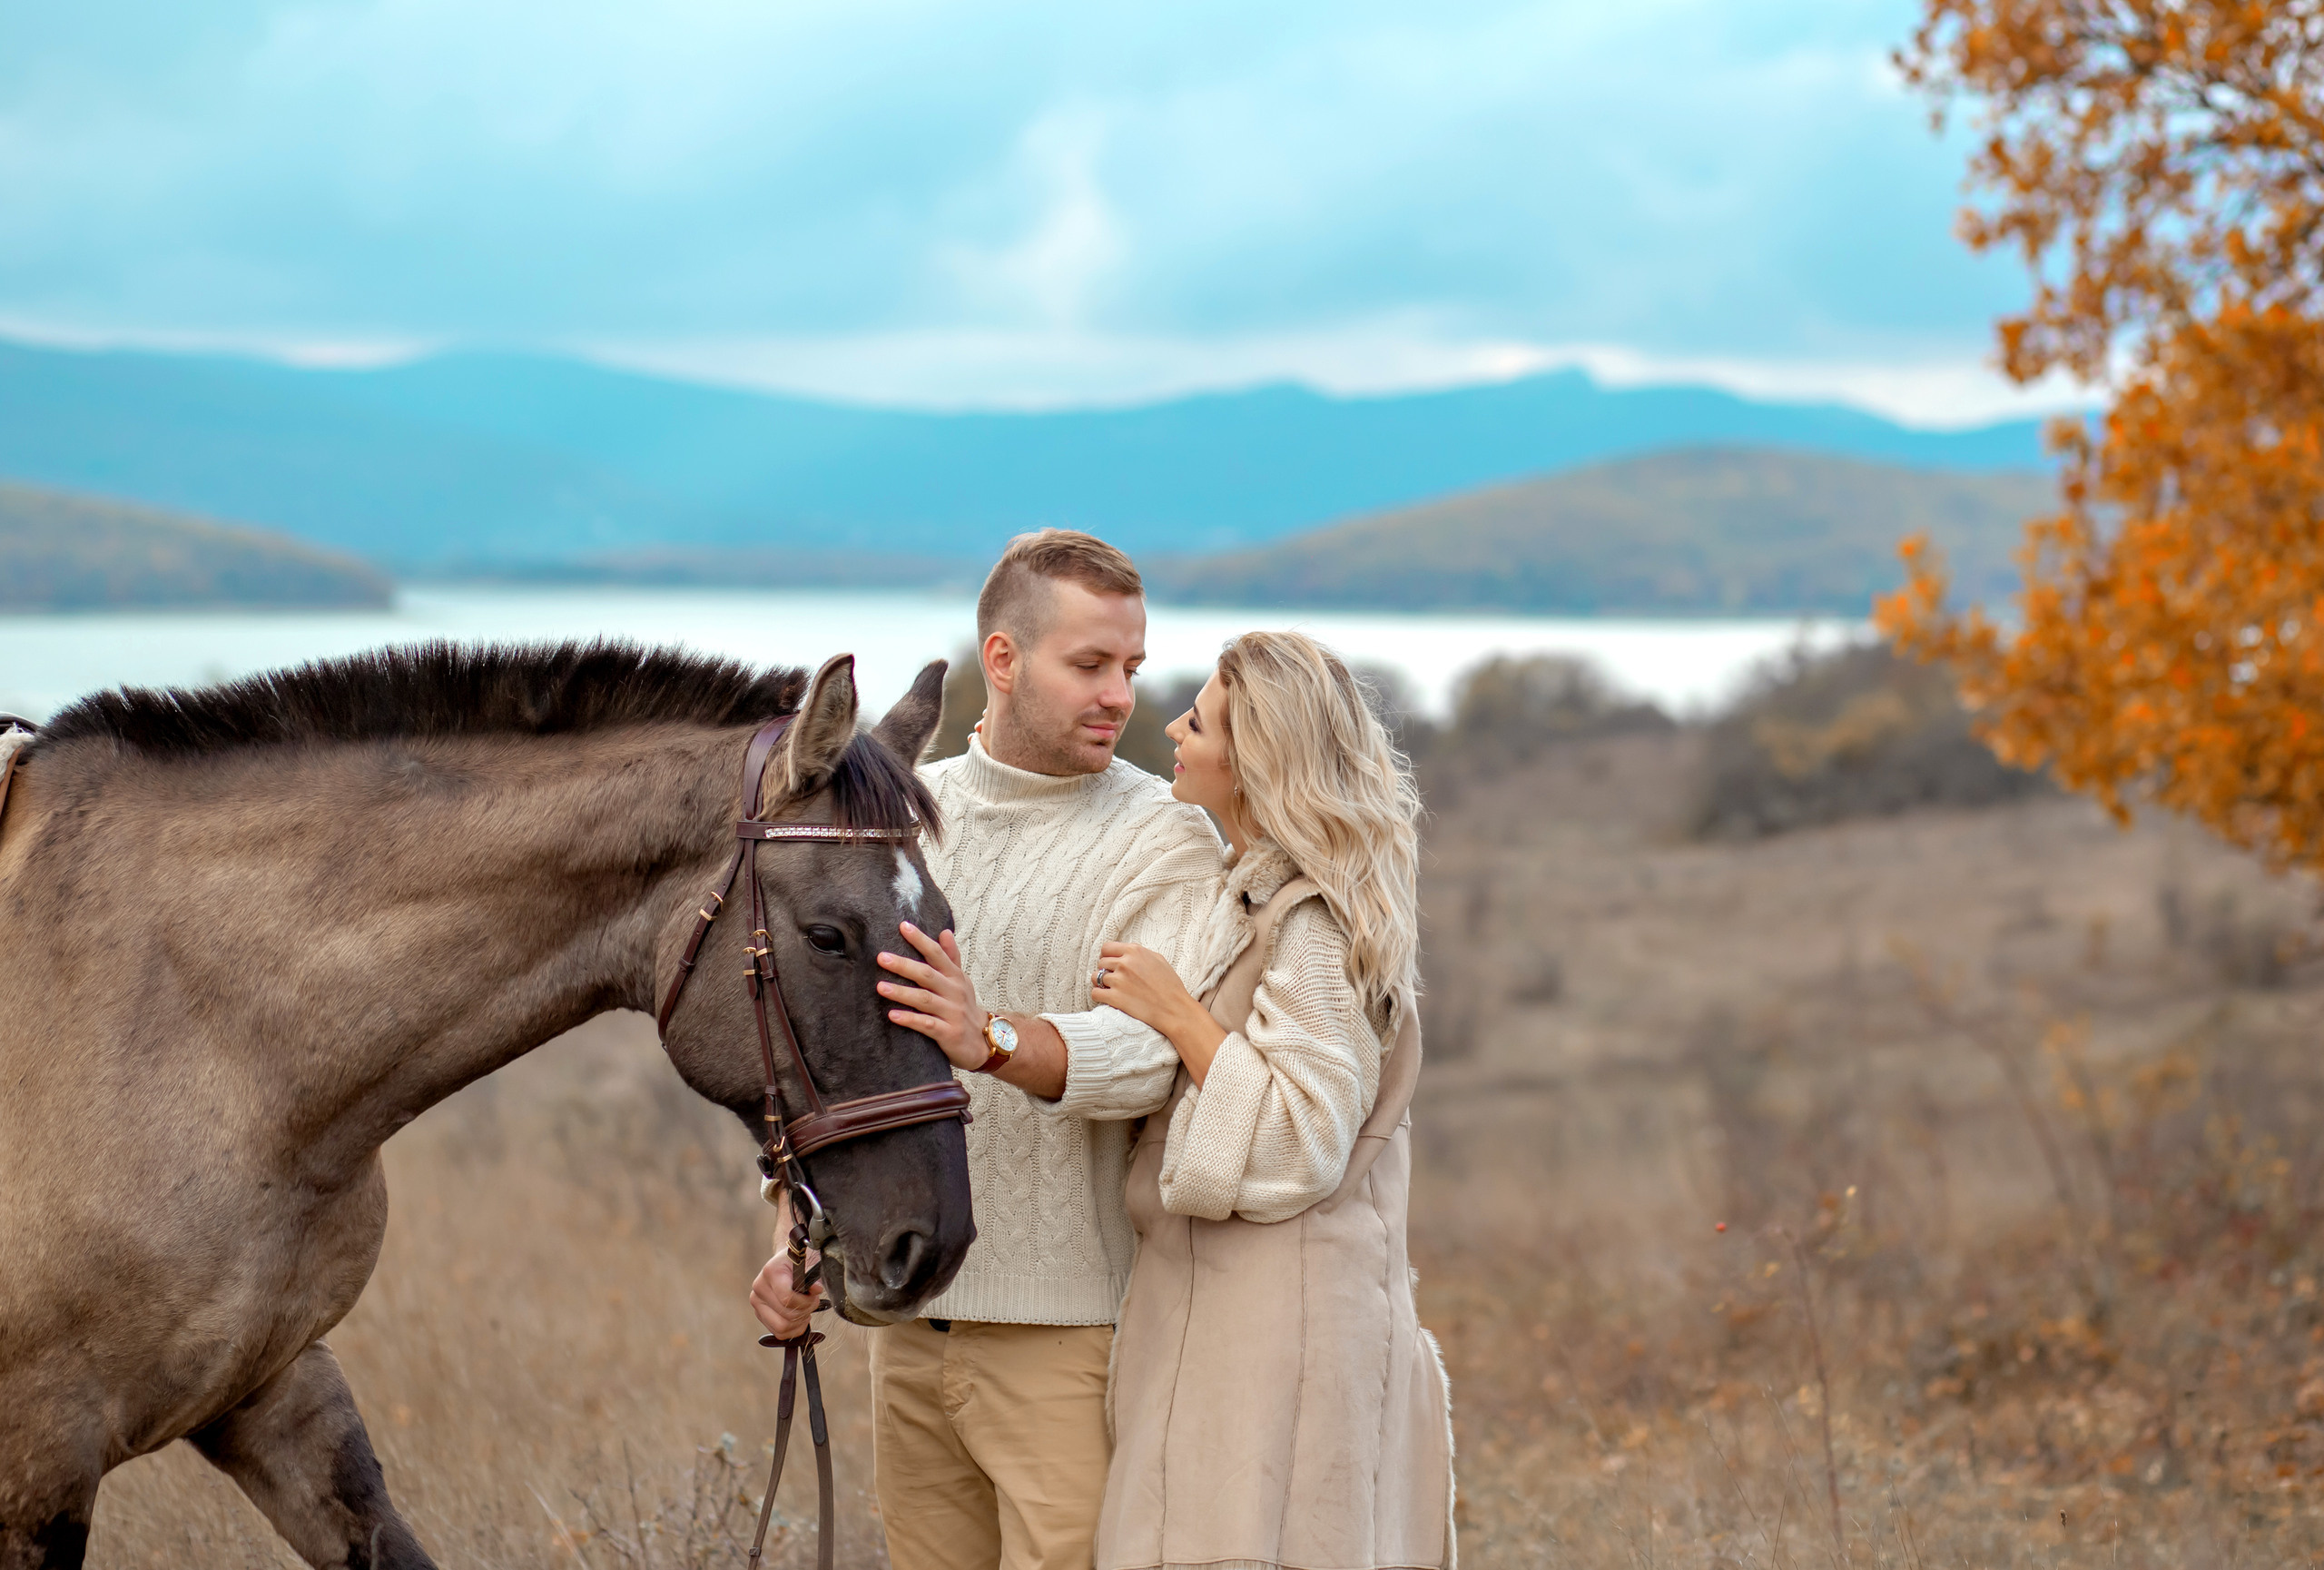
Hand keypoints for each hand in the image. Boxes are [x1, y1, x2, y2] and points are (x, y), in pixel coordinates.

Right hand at [750, 1251, 823, 1339]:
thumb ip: (814, 1276)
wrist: (787, 1261)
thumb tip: (817, 1289)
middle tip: (813, 1301)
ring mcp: (757, 1303)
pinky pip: (779, 1333)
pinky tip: (800, 1317)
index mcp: (770, 1272)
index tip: (815, 1294)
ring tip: (806, 1309)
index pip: (787, 1298)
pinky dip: (794, 1329)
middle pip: (785, 1315)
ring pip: (781, 1328)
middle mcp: (759, 1288)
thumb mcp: (810, 1262)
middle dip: (805, 1311)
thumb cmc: (800, 1261)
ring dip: (799, 1322)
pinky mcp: (760, 1314)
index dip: (805, 1301)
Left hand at [878, 923, 988, 1071]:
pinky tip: (892, 1015)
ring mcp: (952, 1013)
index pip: (937, 954)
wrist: (984, 1041)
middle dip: (904, 965)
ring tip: (880, 987)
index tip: (903, 926)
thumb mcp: (961, 980)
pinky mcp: (949, 1033)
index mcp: (955, 977)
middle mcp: (954, 992)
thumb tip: (944, 931)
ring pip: (924, 1000)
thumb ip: (951, 957)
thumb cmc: (965, 1007)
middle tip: (881, 958)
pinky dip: (910, 1019)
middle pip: (927, 975)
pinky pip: (927, 1025)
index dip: (921, 940)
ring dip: (902, 993)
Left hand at [1090, 943, 1197, 1031]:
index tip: (1111, 964)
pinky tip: (1108, 998)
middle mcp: (1124, 964)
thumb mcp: (1158, 960)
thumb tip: (1126, 952)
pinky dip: (1099, 996)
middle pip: (1101, 962)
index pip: (1106, 948)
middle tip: (1115, 979)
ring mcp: (1118, 981)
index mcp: (1135, 951)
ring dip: (1101, 983)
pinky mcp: (1115, 998)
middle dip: (1106, 970)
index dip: (1107, 956)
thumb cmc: (1170, 985)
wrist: (1174, 1009)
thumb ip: (1140, 953)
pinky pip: (1095, 993)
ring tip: (1110, 989)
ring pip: (1095, 977)